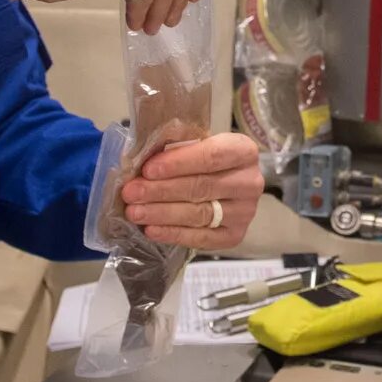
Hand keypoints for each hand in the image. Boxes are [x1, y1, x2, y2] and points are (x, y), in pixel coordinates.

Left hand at [118, 133, 263, 249]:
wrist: (229, 182)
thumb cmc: (206, 159)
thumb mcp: (197, 144)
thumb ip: (177, 149)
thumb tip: (140, 161)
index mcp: (243, 151)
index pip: (211, 156)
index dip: (178, 163)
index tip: (148, 170)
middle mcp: (249, 182)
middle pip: (201, 187)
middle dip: (161, 190)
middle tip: (131, 193)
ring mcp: (245, 212)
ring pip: (199, 214)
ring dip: (162, 214)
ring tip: (135, 212)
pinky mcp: (235, 235)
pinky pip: (202, 238)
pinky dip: (173, 234)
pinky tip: (151, 230)